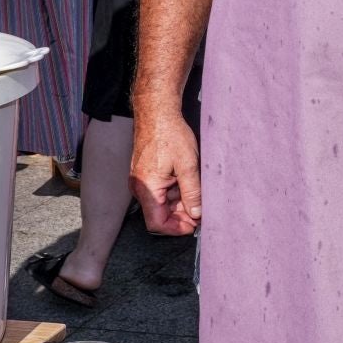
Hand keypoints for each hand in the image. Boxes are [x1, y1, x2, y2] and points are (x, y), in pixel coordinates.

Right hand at [131, 111, 201, 234]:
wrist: (157, 113)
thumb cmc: (170, 135)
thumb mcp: (188, 166)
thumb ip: (192, 193)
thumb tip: (196, 214)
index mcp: (147, 189)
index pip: (156, 224)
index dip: (176, 229)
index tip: (194, 225)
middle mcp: (141, 188)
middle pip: (160, 215)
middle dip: (181, 216)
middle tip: (202, 211)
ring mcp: (143, 181)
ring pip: (162, 203)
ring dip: (180, 203)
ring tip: (198, 195)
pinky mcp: (147, 175)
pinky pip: (160, 191)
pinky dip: (176, 192)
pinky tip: (190, 184)